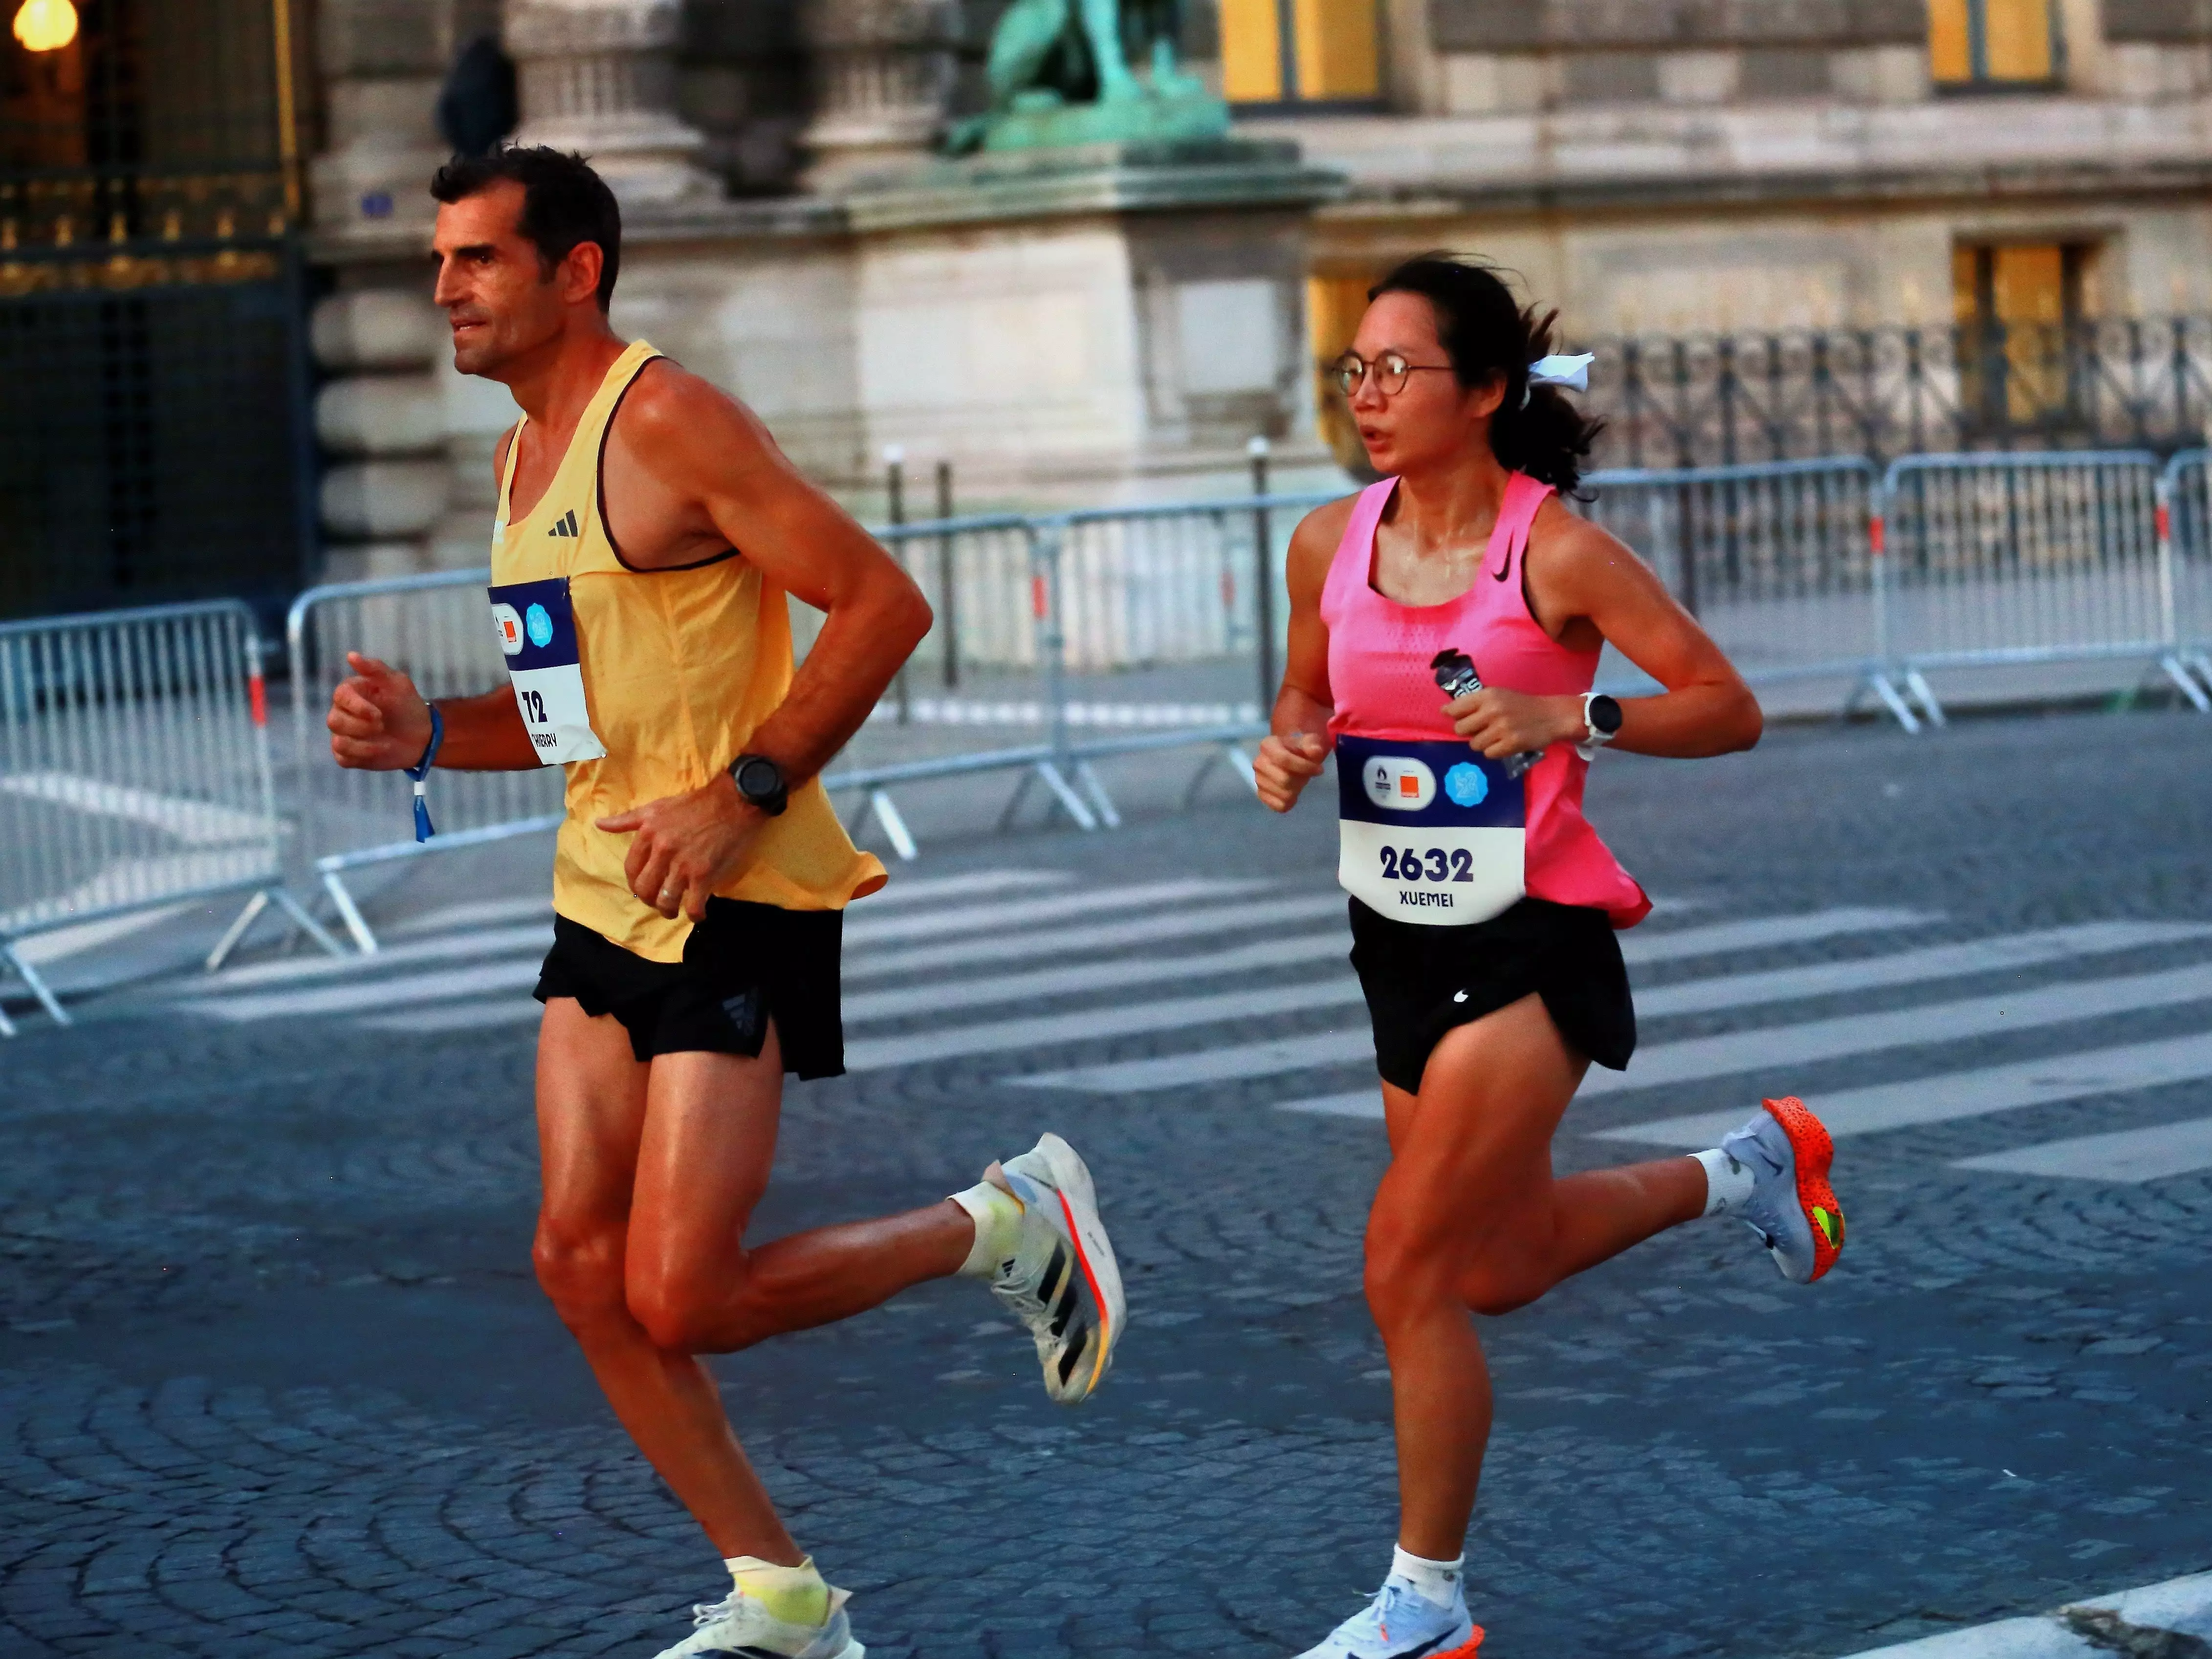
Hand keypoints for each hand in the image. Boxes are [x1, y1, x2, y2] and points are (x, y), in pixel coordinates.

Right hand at [328, 652, 432, 770]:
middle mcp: (341, 713)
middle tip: (383, 725)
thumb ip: (375, 669)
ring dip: (364, 743)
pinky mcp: (348, 754)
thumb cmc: (407, 705)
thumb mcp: (398, 683)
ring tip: (385, 739)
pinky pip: (343, 758)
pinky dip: (363, 755)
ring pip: (339, 741)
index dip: (357, 707)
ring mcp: (343, 734)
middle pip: (334, 721)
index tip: (378, 714)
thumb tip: (351, 655)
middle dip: (361, 726)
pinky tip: (381, 749)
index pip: (340, 696)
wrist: (422, 734)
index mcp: (350, 693)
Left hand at [598, 773, 765, 921]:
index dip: (634, 882)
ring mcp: (683, 865)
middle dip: (649, 900)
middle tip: (658, 901)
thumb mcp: (656, 807)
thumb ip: (627, 819)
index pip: (630, 868)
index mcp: (648, 834)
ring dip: (668, 911)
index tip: (643, 886)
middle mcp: (662, 851)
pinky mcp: (704, 875)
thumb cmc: (696, 803)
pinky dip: (694, 915)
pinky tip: (697, 914)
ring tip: (674, 910)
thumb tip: (598, 824)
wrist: (734, 802)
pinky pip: (693, 905)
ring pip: (666, 901)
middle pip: (645, 889)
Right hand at [1254, 730, 1326, 813]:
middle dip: (1301, 780)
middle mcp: (1259, 763)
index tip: (1319, 770)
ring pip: (1284, 794)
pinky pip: (1279, 806)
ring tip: (1298, 782)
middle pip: (1284, 780)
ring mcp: (1258, 780)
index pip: (1284, 759)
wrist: (1289, 757)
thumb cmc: (1299, 749)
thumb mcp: (1309, 741)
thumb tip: (1315, 751)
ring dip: (1296, 790)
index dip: (1304, 766)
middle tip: (1306, 775)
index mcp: (1268, 745)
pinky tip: (1293, 793)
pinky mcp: (1262, 795)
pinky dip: (1290, 802)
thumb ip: (1313, 744)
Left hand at [1445, 688, 1582, 760]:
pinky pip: (1488, 754)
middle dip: (1468, 732)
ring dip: (1483, 743)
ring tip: (1496, 736)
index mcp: (1488, 695)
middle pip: (1460, 729)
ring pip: (1474, 744)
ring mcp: (1501, 728)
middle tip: (1481, 729)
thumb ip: (1474, 702)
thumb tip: (1444, 711)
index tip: (1459, 718)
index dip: (1454, 716)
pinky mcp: (1510, 744)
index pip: (1456, 708)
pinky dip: (1494, 751)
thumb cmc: (1522, 705)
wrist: (1552, 716)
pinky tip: (1504, 743)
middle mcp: (1492, 710)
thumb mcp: (1499, 695)